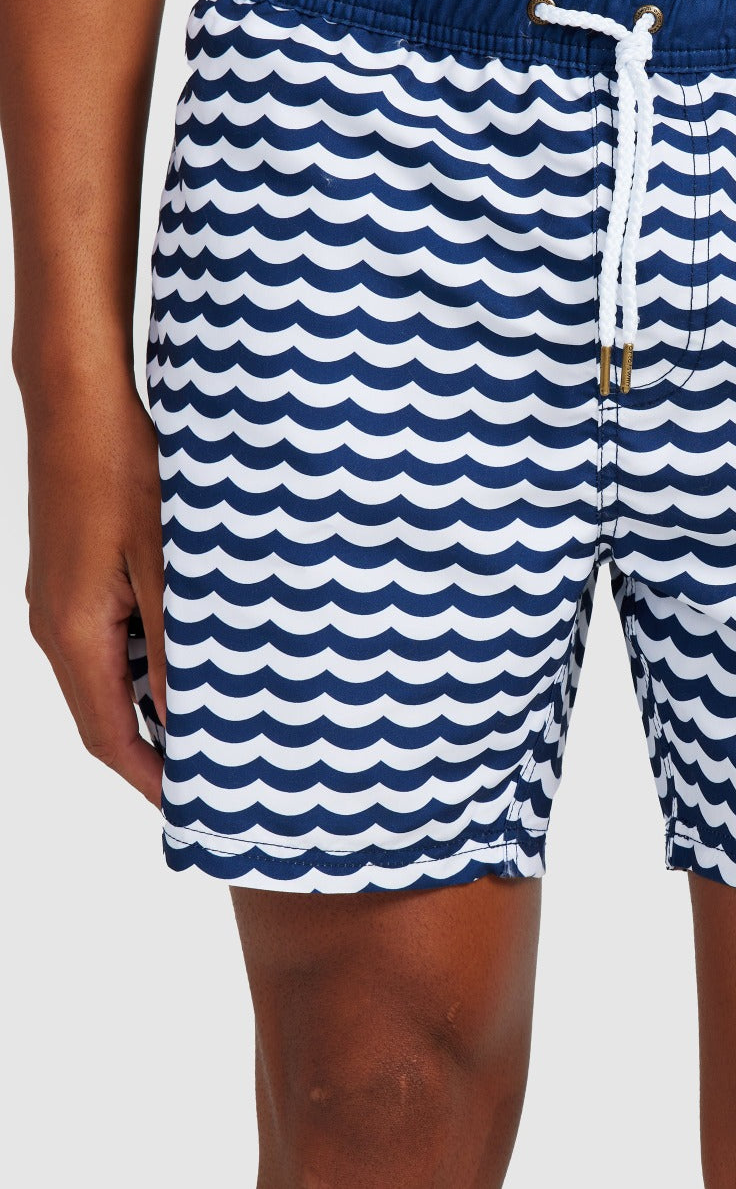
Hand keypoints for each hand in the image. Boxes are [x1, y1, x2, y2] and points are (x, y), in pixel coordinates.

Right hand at [24, 379, 165, 803]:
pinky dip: (139, 668)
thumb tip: (182, 713)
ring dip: (147, 710)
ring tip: (207, 726)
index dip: (150, 779)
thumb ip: (174, 640)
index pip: (109, 735)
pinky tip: (181, 663)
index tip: (192, 805)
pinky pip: (102, 644)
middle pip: (100, 717)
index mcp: (73, 633)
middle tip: (208, 776)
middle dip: (151, 755)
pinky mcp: (68, 581)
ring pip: (102, 680)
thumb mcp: (166, 560)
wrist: (76, 405)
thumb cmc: (123, 471)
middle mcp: (53, 627)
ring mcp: (55, 604)